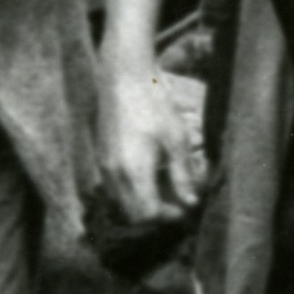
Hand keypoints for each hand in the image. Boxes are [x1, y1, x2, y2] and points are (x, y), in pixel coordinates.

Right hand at [99, 57, 205, 228]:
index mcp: (134, 171)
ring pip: (123, 202)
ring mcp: (105, 166)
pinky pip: (116, 187)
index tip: (187, 205)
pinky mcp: (102, 156)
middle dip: (158, 212)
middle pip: (134, 214)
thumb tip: (191, 203)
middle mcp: (114, 174)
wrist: (123, 77)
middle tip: (178, 199)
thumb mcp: (177, 139)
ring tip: (167, 184)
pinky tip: (151, 171)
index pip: (149, 214)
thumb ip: (183, 175)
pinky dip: (133, 189)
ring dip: (144, 201)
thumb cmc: (154, 104)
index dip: (170, 216)